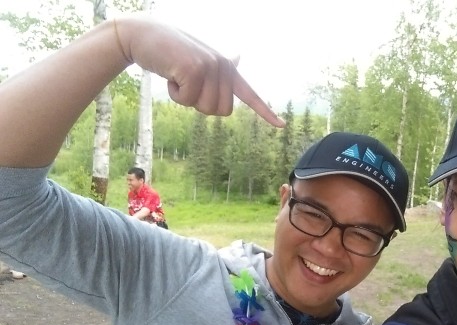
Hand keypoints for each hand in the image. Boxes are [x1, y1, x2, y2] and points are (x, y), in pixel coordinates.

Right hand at [117, 17, 283, 125]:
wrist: (143, 36)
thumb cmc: (170, 51)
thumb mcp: (199, 58)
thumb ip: (218, 67)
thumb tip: (239, 58)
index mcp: (228, 68)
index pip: (250, 94)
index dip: (265, 111)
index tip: (281, 125)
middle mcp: (224, 66)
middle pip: (221, 111)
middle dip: (200, 105)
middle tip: (187, 84)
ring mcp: (210, 67)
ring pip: (205, 108)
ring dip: (186, 98)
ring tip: (178, 76)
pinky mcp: (194, 70)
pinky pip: (186, 101)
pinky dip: (174, 93)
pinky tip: (170, 74)